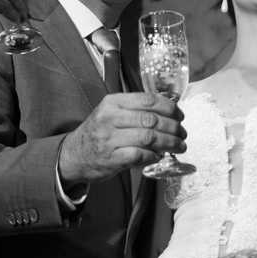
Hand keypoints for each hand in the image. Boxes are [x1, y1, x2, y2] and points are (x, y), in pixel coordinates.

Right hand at [57, 92, 186, 183]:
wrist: (73, 155)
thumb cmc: (99, 132)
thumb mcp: (112, 112)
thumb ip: (136, 108)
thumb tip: (169, 106)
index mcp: (113, 102)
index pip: (148, 100)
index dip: (170, 108)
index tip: (180, 115)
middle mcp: (110, 117)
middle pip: (152, 120)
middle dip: (174, 127)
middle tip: (183, 133)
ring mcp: (109, 138)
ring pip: (149, 138)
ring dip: (169, 143)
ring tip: (179, 146)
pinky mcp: (111, 158)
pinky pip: (139, 155)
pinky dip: (153, 156)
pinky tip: (158, 156)